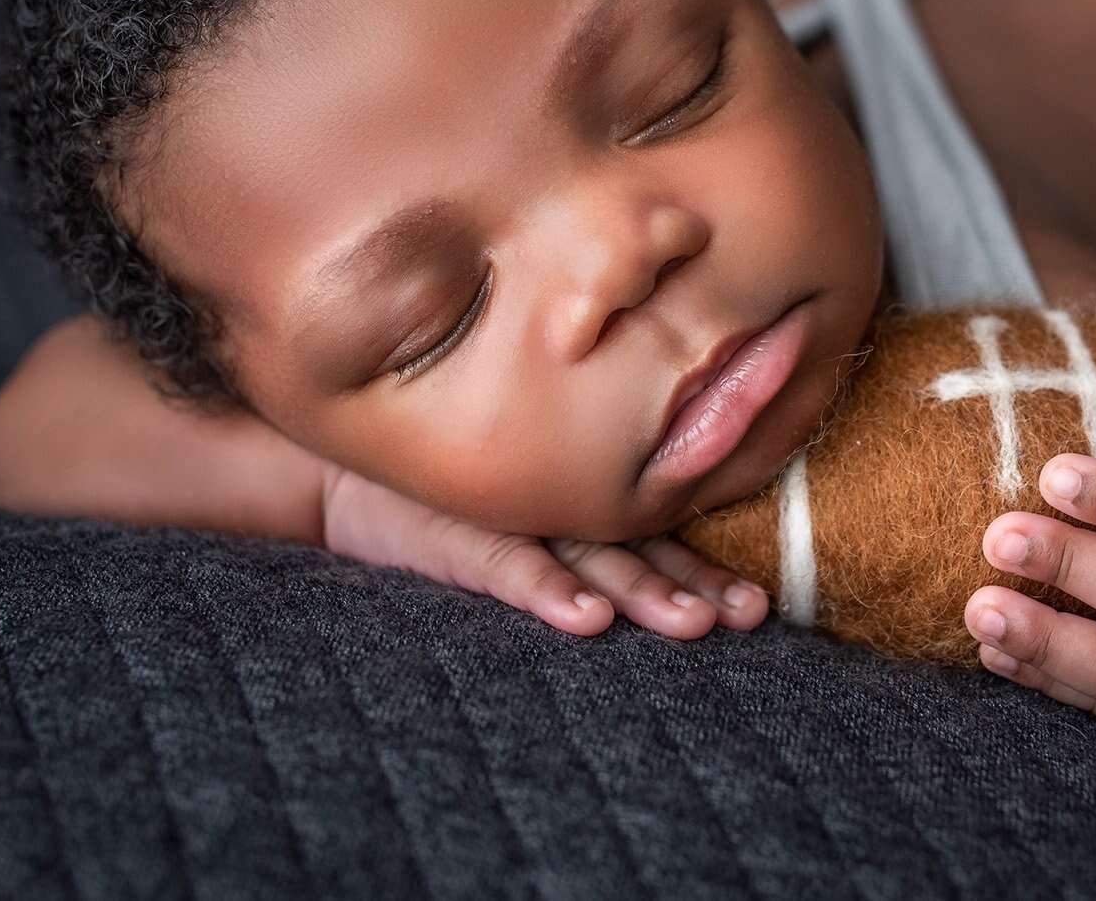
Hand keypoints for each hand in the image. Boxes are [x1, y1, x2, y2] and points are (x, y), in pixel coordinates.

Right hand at [320, 464, 769, 639]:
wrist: (337, 471)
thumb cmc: (435, 495)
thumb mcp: (507, 511)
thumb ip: (568, 531)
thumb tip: (637, 588)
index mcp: (571, 506)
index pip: (652, 541)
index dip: (705, 571)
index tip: (759, 609)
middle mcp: (553, 507)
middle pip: (638, 550)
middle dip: (695, 585)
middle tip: (748, 615)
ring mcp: (509, 516)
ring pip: (590, 556)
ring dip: (643, 590)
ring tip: (692, 624)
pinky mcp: (458, 533)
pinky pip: (509, 565)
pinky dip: (548, 591)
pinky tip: (587, 620)